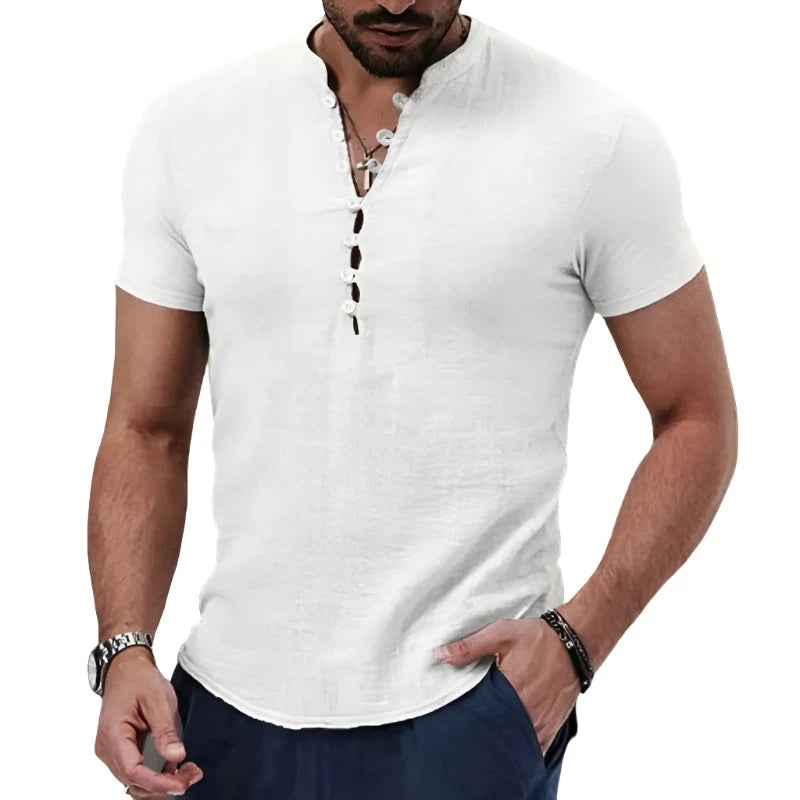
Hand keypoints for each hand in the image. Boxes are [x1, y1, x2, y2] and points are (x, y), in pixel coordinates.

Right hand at [94, 647, 202, 797]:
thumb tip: (176, 756)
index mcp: (112, 735)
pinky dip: (154, 774)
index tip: (181, 784)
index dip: (158, 782)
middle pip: (134, 781)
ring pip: (134, 780)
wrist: (126, 667)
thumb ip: (165, 730)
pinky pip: (136, 770)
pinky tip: (174, 768)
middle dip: (164, 785)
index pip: (133, 771)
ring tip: (187, 773)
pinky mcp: (120, 750)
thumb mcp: (157, 699)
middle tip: (192, 776)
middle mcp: (107, 748)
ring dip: (160, 782)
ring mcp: (112, 751)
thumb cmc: (138, 679)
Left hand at [433, 613, 579, 756]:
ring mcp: (540, 724)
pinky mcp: (551, 728)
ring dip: (503, 742)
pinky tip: (510, 742)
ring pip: (516, 746)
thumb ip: (469, 647)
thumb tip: (439, 656)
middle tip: (469, 732)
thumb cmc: (538, 638)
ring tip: (488, 736)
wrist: (575, 643)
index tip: (455, 721)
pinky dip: (522, 747)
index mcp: (510, 692)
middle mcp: (527, 714)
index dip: (467, 722)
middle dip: (483, 735)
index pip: (480, 718)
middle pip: (497, 736)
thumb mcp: (500, 635)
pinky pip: (534, 748)